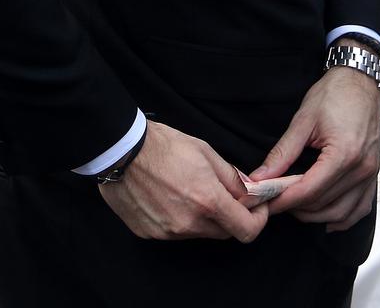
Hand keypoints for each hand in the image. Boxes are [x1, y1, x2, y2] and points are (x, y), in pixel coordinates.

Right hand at [98, 120, 268, 242]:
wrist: (122, 151)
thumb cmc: (164, 146)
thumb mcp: (206, 153)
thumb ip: (232, 178)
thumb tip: (250, 193)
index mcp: (208, 201)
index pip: (247, 230)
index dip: (258, 220)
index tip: (257, 209)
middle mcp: (188, 223)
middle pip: (224, 233)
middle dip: (231, 217)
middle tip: (225, 196)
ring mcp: (167, 232)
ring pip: (199, 233)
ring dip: (204, 218)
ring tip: (190, 191)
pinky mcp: (149, 234)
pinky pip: (175, 232)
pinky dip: (180, 219)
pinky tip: (169, 197)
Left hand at [251, 54, 379, 231]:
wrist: (362, 80)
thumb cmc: (335, 94)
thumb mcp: (304, 120)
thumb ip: (282, 153)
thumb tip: (260, 177)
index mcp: (344, 154)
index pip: (309, 191)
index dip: (284, 201)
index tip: (265, 203)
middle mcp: (361, 168)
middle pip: (323, 204)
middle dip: (296, 208)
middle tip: (275, 202)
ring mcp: (371, 174)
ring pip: (341, 213)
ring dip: (316, 216)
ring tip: (294, 206)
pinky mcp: (374, 174)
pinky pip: (360, 208)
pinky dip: (342, 217)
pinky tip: (325, 217)